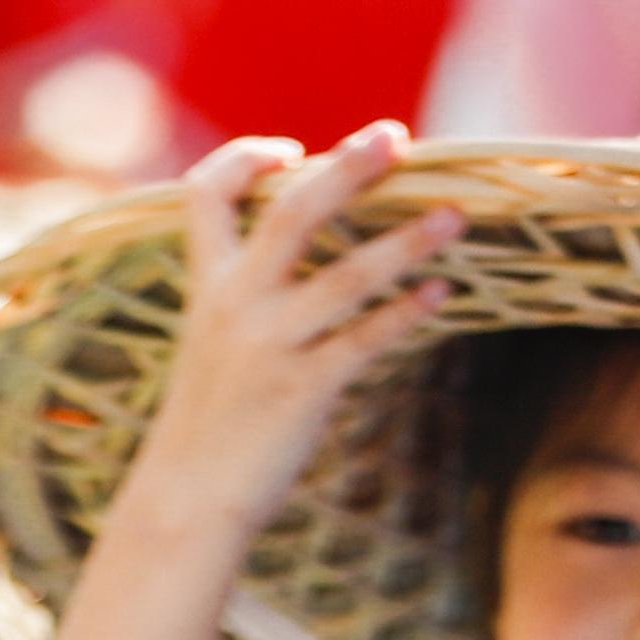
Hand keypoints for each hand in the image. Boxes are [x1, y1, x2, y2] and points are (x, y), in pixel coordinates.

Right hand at [117, 130, 463, 549]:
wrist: (186, 501)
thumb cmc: (207, 425)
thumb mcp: (210, 346)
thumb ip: (244, 300)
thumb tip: (299, 270)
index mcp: (207, 285)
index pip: (205, 193)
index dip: (245, 159)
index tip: (292, 149)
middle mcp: (235, 304)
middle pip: (292, 212)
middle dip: (346, 168)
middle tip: (395, 137)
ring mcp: (270, 345)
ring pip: (345, 275)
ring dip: (405, 242)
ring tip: (453, 217)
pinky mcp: (302, 390)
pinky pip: (364, 341)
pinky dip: (405, 314)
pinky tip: (442, 295)